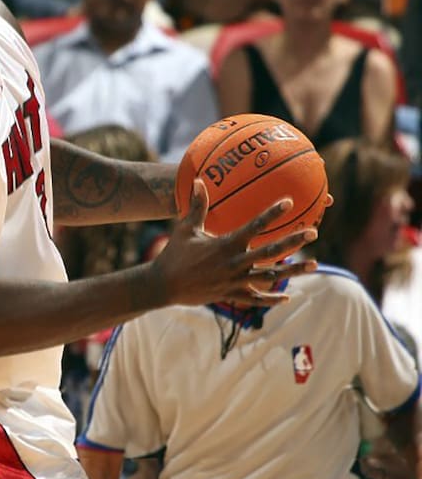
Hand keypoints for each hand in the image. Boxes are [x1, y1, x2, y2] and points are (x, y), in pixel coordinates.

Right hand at [150, 179, 316, 308]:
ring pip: (270, 276)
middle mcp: (235, 263)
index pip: (254, 226)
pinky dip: (271, 298)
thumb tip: (200, 180)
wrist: (163, 285)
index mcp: (226, 244)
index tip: (289, 202)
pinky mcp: (231, 295)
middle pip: (271, 252)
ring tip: (314, 265)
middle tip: (313, 232)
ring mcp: (235, 281)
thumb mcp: (185, 228)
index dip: (272, 214)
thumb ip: (197, 205)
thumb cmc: (174, 254)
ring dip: (293, 270)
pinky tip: (287, 296)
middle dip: (293, 241)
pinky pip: (256, 298)